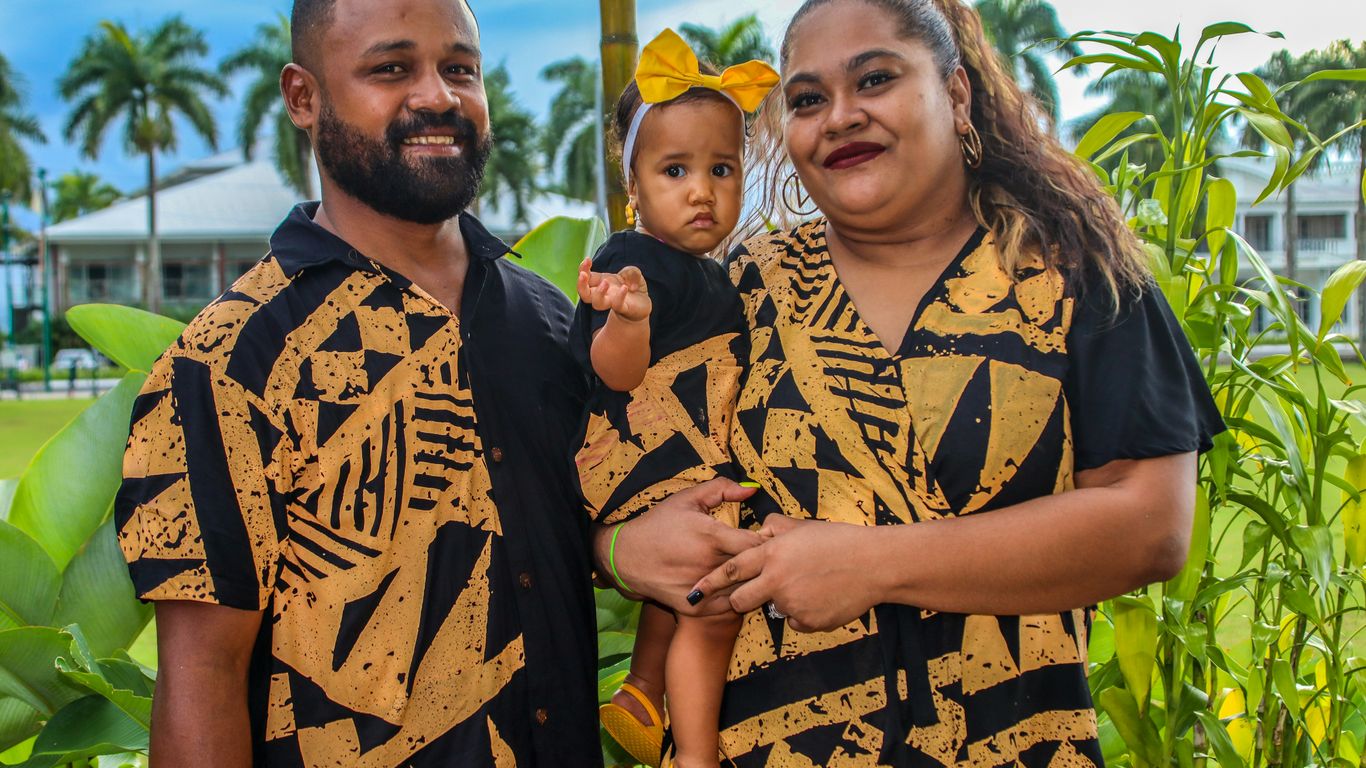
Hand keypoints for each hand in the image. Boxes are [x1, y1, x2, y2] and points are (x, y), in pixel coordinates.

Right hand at [578, 258, 651, 322]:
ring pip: (597, 303)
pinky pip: (617, 305)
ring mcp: (611, 302)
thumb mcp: (633, 272)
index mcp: (600, 281)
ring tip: (605, 282)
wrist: (642, 303)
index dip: (583, 268)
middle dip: (581, 284)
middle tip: (583, 274)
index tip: (587, 259)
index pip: (586, 277)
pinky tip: (625, 287)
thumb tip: (628, 283)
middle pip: (584, 293)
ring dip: (598, 293)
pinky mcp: (623, 308)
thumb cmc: (631, 285)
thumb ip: (631, 271)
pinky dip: (620, 296)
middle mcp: (603, 293)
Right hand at [599, 478, 760, 615]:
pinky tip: (730, 584)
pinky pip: (729, 605)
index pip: (758, 544)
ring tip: (749, 570)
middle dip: (762, 561)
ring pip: (745, 589)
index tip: (763, 538)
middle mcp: (709, 565)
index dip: (766, 541)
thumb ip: (722, 489)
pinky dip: (734, 596)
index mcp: (711, 537)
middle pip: (754, 568)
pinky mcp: (696, 608)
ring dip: (750, 580)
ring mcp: (703, 590)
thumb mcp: (688, 499)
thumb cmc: (659, 524)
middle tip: (763, 555)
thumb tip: (752, 489)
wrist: (627, 557)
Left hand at [690, 515, 882, 632]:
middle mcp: (777, 579)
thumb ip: (776, 528)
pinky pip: (796, 621)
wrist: (874, 564)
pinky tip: (823, 597)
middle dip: (740, 600)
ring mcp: (792, 603)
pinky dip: (804, 613)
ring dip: (783, 601)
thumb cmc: (839, 540)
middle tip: (754, 594)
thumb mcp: (804, 526)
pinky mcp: (808, 622)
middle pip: (741, 601)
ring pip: (773, 609)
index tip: (695, 590)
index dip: (711, 581)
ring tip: (811, 585)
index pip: (732, 569)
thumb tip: (760, 529)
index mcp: (773, 552)